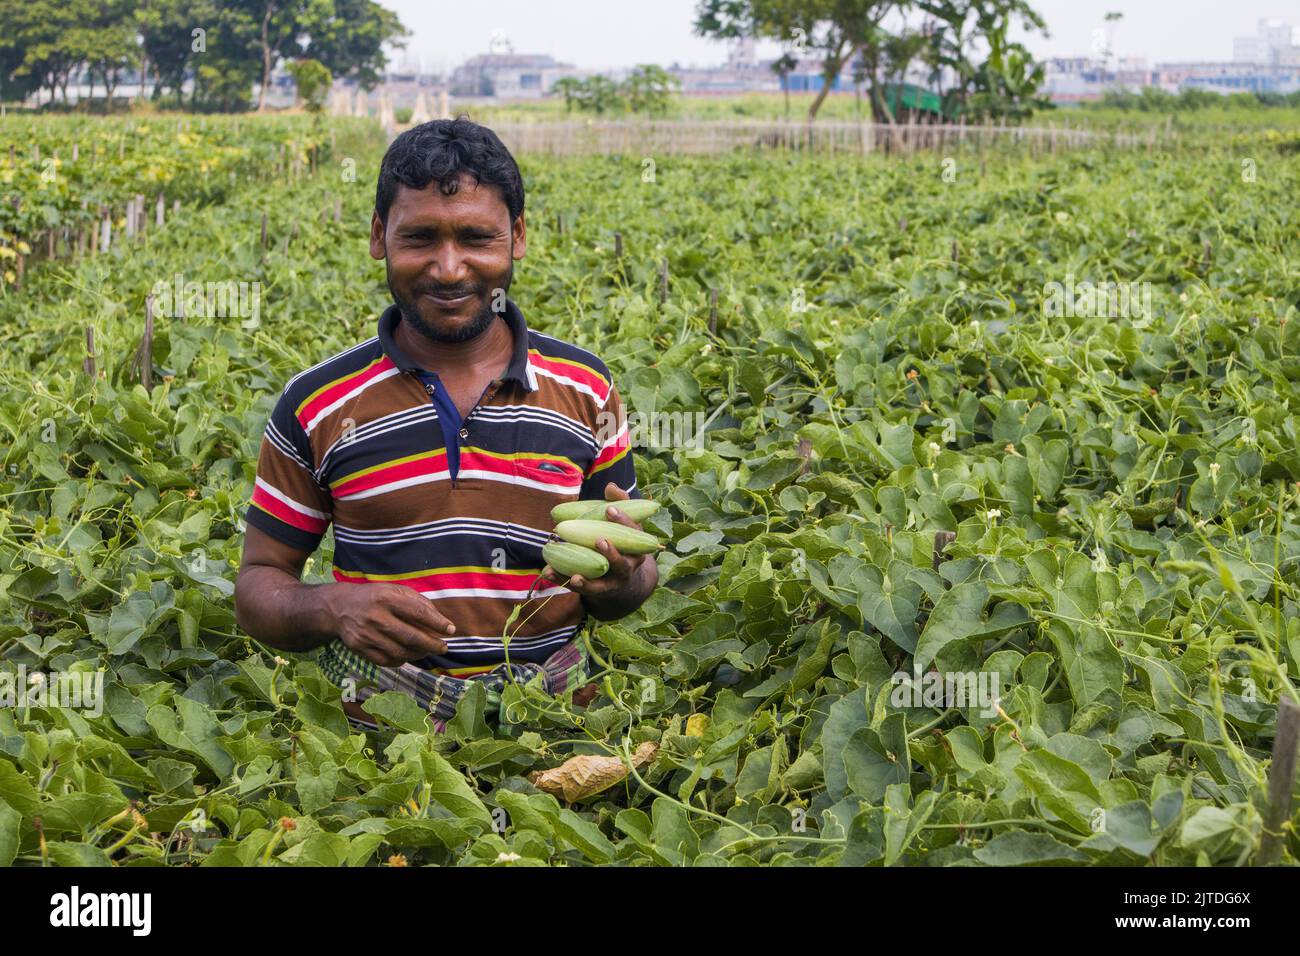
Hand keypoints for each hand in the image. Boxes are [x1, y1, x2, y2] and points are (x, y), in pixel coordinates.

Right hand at [323, 582, 454, 667]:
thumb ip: (418, 602)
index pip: (418, 612)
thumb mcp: (395, 590)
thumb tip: (440, 621)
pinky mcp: (359, 648)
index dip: (437, 623)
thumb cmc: (375, 597)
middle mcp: (375, 616)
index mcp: (386, 597)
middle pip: (410, 636)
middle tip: (443, 647)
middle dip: (431, 644)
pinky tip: (408, 655)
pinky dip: (401, 661)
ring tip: (427, 651)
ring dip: (418, 654)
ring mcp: (365, 634)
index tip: (451, 630)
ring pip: (399, 652)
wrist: (339, 607)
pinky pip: (386, 661)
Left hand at [541, 482, 656, 617]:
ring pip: (600, 584)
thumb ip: (619, 503)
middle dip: (611, 553)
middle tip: (599, 540)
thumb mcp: (623, 522)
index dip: (622, 521)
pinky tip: (548, 572)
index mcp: (636, 547)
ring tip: (575, 576)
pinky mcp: (594, 590)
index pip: (633, 534)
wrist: (622, 576)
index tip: (609, 509)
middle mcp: (627, 567)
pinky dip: (563, 581)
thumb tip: (610, 486)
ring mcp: (611, 582)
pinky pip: (578, 588)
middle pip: (621, 564)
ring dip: (587, 580)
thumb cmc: (620, 540)